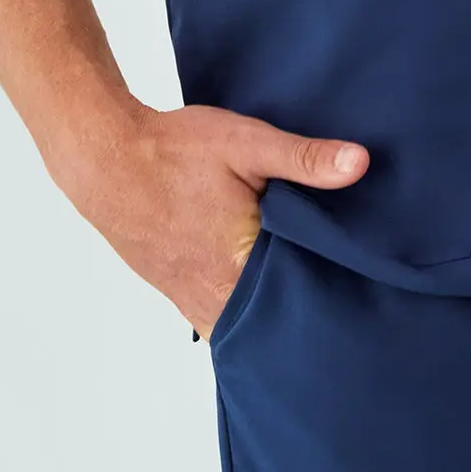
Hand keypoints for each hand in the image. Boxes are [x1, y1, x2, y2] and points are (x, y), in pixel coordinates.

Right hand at [43, 100, 369, 337]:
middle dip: (308, 311)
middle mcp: (217, 299)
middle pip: (278, 322)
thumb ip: (304, 158)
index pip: (305, 302)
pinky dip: (245, 311)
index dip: (336, 293)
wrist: (105, 161)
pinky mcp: (179, 296)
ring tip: (309, 293)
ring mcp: (194, 303)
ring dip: (275, 313)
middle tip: (346, 295)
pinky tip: (263, 289)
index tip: (364, 287)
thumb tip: (360, 164)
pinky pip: (223, 320)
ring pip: (248, 327)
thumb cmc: (173, 152)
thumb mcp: (246, 144)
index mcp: (240, 268)